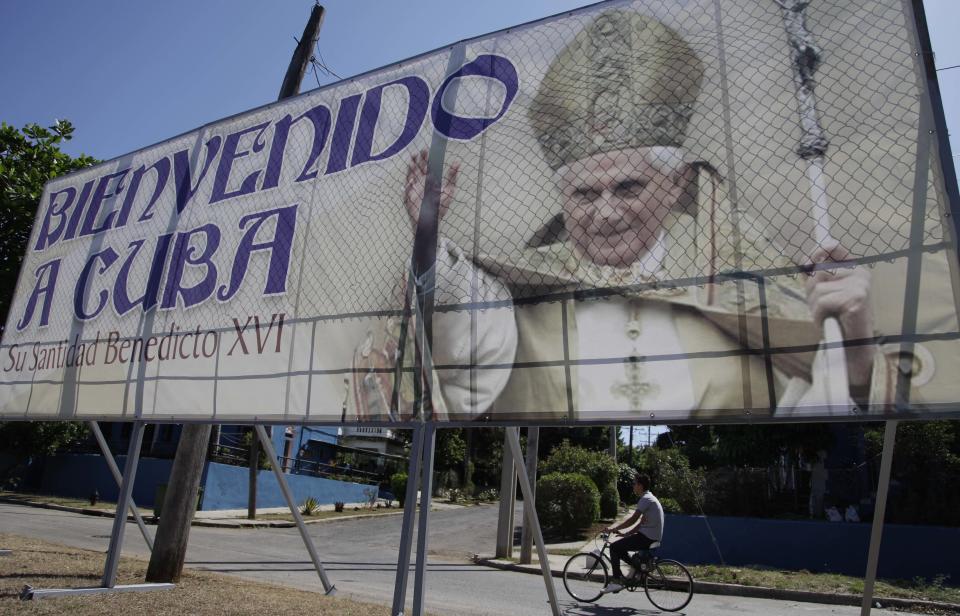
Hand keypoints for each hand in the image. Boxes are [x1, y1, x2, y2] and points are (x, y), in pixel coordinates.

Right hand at [403, 149, 459, 228]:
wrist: (432, 221)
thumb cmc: (440, 207)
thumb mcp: (449, 190)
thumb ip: (452, 176)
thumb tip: (457, 162)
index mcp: (429, 180)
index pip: (427, 166)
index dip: (426, 158)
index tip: (426, 150)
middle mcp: (421, 182)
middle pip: (418, 168)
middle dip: (418, 160)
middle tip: (420, 152)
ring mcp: (414, 189)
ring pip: (411, 175)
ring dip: (411, 168)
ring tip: (412, 159)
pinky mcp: (410, 197)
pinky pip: (408, 189)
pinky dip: (410, 185)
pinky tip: (412, 180)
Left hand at [805, 243, 874, 385]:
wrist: (853, 344)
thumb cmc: (839, 318)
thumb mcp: (826, 294)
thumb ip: (817, 277)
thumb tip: (805, 263)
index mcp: (855, 270)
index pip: (834, 247)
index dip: (817, 252)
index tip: (806, 264)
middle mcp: (860, 274)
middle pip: (819, 272)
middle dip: (811, 291)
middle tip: (819, 307)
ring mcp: (860, 285)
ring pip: (818, 288)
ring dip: (814, 306)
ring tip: (825, 315)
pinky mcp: (856, 298)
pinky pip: (822, 302)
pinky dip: (819, 315)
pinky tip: (828, 321)